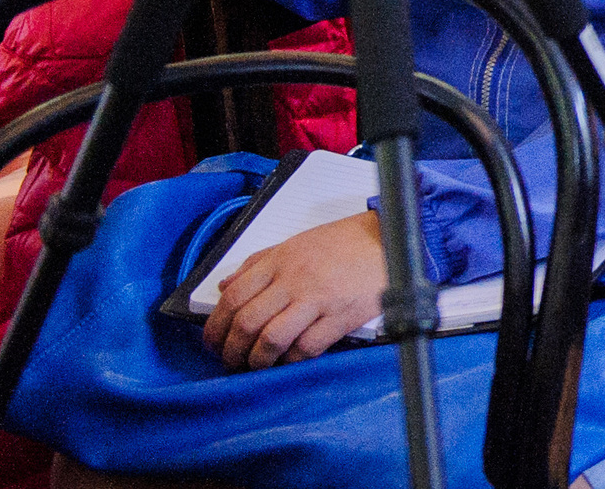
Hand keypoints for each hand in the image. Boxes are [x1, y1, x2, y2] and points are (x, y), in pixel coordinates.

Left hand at [203, 211, 386, 369]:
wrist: (391, 239)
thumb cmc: (344, 242)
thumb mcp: (296, 243)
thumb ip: (258, 263)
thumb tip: (225, 286)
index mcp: (280, 260)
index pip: (233, 296)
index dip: (215, 326)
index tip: (213, 341)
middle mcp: (294, 279)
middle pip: (247, 322)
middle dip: (232, 350)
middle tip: (231, 360)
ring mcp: (318, 299)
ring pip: (272, 339)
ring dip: (258, 360)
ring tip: (257, 365)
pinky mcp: (341, 316)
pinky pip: (306, 347)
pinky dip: (291, 360)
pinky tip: (289, 360)